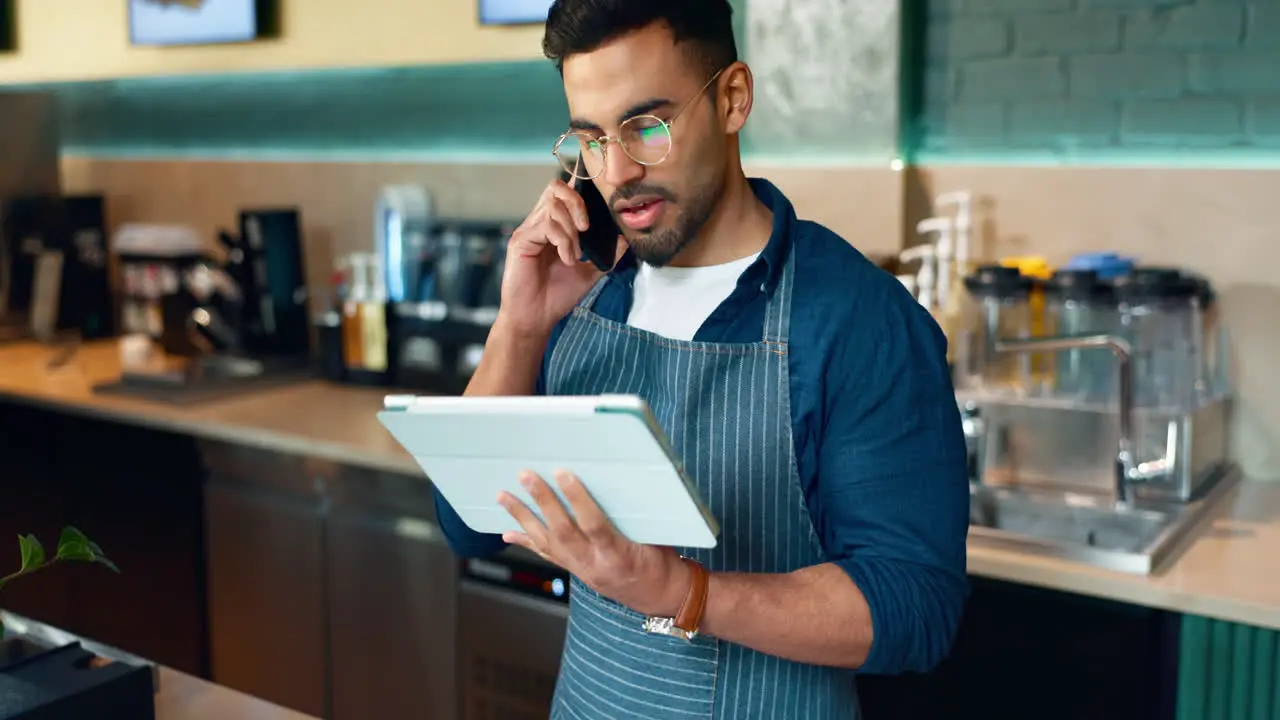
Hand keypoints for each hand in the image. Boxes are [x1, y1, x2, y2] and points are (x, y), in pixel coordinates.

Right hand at [498, 180, 628, 338]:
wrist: (536, 318)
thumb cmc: (557, 295)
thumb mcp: (591, 272)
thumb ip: (607, 254)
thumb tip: (625, 237)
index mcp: (554, 226)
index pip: (564, 192)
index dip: (579, 186)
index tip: (596, 193)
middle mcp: (539, 223)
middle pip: (556, 188)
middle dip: (578, 203)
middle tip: (587, 228)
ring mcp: (528, 230)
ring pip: (554, 206)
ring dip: (572, 230)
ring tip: (575, 255)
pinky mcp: (520, 240)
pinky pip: (546, 225)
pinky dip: (563, 241)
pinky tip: (567, 259)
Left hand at [499, 469, 690, 616]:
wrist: (660, 596)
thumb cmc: (662, 562)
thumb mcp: (656, 538)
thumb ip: (634, 517)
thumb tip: (618, 483)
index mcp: (619, 555)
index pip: (594, 524)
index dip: (578, 499)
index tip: (563, 473)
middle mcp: (594, 565)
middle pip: (563, 531)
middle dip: (542, 501)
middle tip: (526, 476)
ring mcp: (581, 569)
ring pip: (547, 541)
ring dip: (523, 517)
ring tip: (503, 497)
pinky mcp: (575, 571)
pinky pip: (547, 555)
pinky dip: (526, 542)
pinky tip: (508, 533)